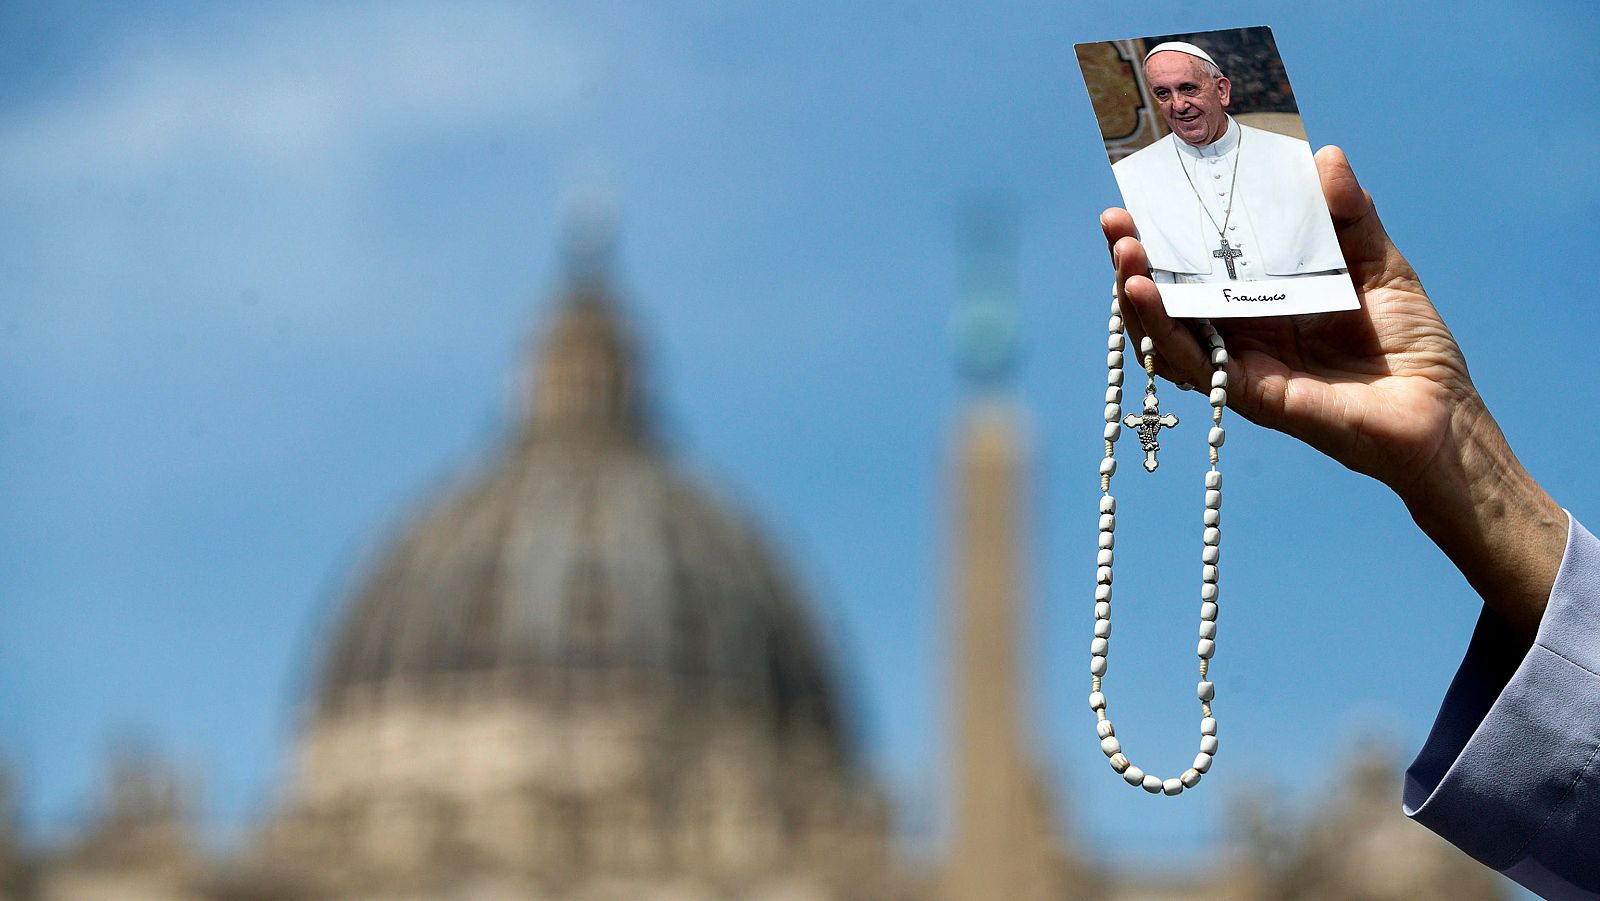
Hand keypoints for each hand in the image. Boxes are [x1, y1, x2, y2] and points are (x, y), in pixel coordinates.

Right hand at [1104, 146, 1465, 497]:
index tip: (1146, 194)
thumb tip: (1326, 155)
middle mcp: (1243, 332)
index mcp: (1266, 299)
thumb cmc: (1412, 344)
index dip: (1171, 232)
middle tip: (1114, 221)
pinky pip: (1194, 362)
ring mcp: (1241, 364)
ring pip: (1168, 331)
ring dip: (1136, 293)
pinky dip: (1163, 329)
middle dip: (1135, 258)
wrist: (1439, 411)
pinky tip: (1142, 294)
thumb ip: (1350, 215)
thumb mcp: (1379, 263)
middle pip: (1171, 295)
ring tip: (1121, 252)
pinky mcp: (1249, 393)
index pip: (1203, 263)